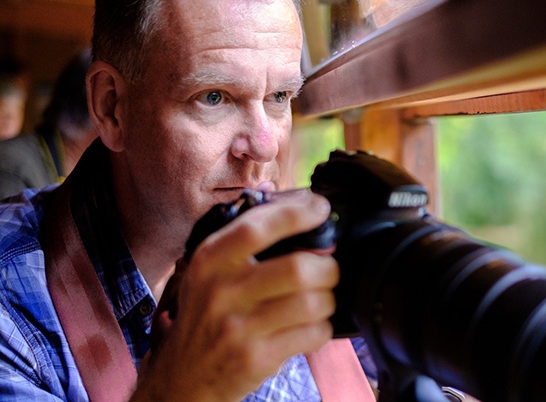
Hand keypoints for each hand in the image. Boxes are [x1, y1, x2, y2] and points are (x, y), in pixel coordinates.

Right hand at [134, 189, 338, 400]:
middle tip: (327, 269)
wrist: (184, 375)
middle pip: (298, 269)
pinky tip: (308, 326)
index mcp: (209, 260)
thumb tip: (301, 204)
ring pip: (311, 303)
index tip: (319, 208)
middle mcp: (220, 291)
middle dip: (327, 267)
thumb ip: (246, 237)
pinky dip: (321, 328)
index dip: (296, 213)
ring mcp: (237, 328)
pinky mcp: (256, 358)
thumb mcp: (209, 271)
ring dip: (326, 299)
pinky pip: (312, 334)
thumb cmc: (207, 314)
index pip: (256, 228)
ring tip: (318, 300)